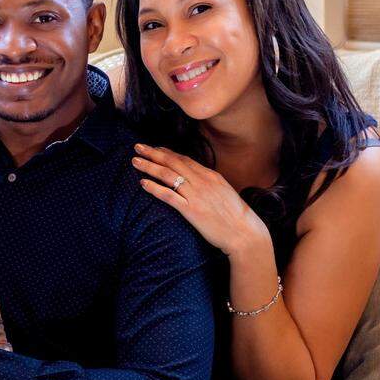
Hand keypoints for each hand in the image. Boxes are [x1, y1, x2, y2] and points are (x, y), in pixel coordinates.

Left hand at [132, 144, 269, 254]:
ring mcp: (196, 195)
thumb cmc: (235, 216)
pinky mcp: (191, 210)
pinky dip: (154, 188)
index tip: (155, 148)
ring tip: (135, 161)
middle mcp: (202, 181)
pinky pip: (169, 196)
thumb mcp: (223, 192)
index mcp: (210, 175)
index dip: (167, 153)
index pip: (184, 159)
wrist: (244, 233)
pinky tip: (142, 184)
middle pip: (173, 162)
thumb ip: (208, 183)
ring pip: (168, 175)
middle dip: (153, 153)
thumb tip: (196, 178)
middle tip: (137, 147)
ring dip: (150, 166)